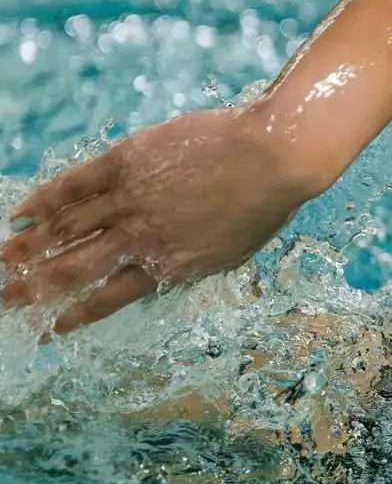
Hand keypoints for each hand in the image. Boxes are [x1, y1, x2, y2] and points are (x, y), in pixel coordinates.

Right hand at [2, 106, 325, 333]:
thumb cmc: (265, 205)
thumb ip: (190, 265)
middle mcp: (139, 238)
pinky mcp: (125, 163)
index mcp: (167, 266)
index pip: (110, 298)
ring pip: (65, 228)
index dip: (77, 314)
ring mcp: (129, 199)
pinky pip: (74, 185)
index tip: (52, 326)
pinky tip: (21, 213)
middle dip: (33, 287)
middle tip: (4, 299)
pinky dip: (45, 200)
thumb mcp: (230, 253)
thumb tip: (163, 275)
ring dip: (29, 247)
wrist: (273, 158)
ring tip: (2, 260)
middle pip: (73, 268)